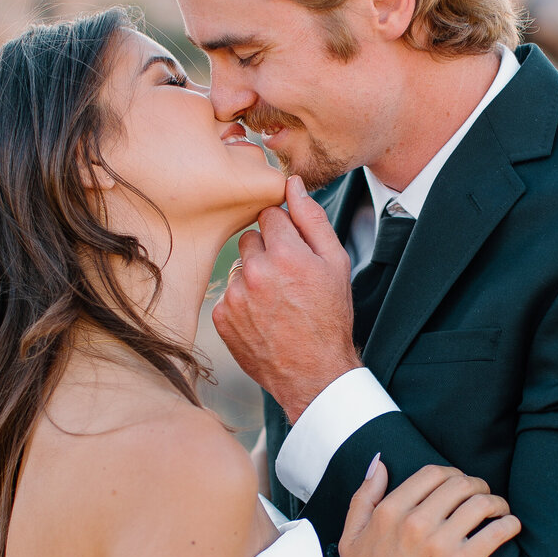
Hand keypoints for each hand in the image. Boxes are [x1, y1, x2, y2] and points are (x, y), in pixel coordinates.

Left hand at [212, 177, 361, 421]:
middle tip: (287, 279)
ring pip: (238, 266)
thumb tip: (293, 184)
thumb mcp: (336, 264)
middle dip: (267, 251)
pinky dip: (242, 302)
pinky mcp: (221, 316)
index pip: (269, 214)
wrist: (314, 372)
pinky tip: (263, 318)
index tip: (294, 250)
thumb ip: (312, 219)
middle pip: (250, 237)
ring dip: (253, 277)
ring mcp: (234, 296)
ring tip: (276, 302)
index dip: (284, 231)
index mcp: (285, 254)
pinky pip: (228, 293)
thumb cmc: (330, 317)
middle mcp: (255, 272)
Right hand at [321, 459, 520, 556]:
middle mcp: (414, 524)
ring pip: (481, 504)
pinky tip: (511, 526)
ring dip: (497, 503)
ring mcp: (438, 545)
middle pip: (460, 484)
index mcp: (389, 513)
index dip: (452, 474)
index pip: (432, 474)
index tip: (459, 484)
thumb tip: (379, 463)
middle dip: (478, 485)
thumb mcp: (351, 538)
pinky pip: (494, 533)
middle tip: (483, 495)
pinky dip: (509, 525)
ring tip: (500, 510)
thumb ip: (363, 497)